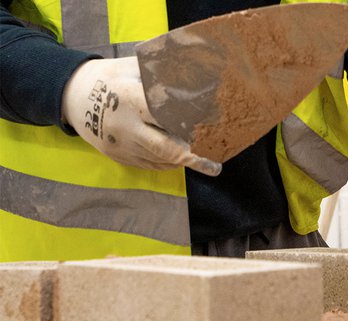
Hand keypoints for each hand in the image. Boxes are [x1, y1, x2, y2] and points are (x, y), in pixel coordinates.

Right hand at [61, 58, 220, 175]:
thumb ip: (162, 72)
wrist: (72, 97)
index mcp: (129, 99)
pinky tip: (184, 158)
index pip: (163, 114)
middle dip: (191, 157)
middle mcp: (125, 126)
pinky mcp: (119, 157)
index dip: (187, 122)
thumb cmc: (111, 77)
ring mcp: (121, 145)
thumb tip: (197, 74)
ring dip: (183, 160)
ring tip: (206, 161)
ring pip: (159, 159)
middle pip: (164, 147)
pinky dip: (169, 162)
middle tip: (215, 167)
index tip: (207, 127)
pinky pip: (150, 164)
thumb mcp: (134, 67)